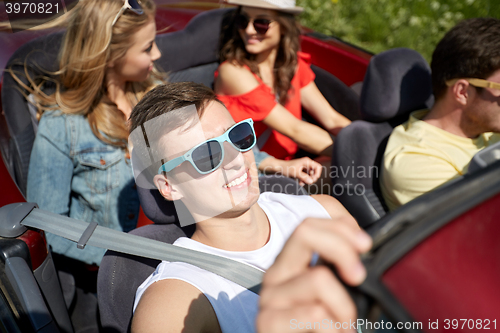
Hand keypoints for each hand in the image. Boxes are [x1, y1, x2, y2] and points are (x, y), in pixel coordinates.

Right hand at [257, 217, 371, 332]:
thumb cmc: (316, 332)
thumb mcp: (331, 295)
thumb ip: (337, 270)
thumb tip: (361, 245)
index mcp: (290, 265)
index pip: (309, 225)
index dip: (340, 228)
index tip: (365, 245)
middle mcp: (276, 275)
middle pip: (304, 232)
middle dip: (340, 248)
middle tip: (358, 276)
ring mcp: (269, 298)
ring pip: (319, 279)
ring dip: (344, 309)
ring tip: (341, 329)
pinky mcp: (268, 322)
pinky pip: (314, 314)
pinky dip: (333, 330)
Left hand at [259, 157, 321, 185]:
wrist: (278, 168)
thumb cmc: (286, 168)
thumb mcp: (295, 173)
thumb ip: (304, 177)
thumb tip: (311, 181)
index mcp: (306, 161)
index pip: (318, 167)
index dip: (317, 174)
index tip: (313, 179)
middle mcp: (307, 163)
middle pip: (315, 172)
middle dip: (312, 178)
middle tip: (307, 183)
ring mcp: (304, 167)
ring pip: (311, 175)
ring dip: (307, 180)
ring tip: (302, 183)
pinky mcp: (302, 171)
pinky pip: (306, 177)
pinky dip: (304, 180)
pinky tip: (300, 183)